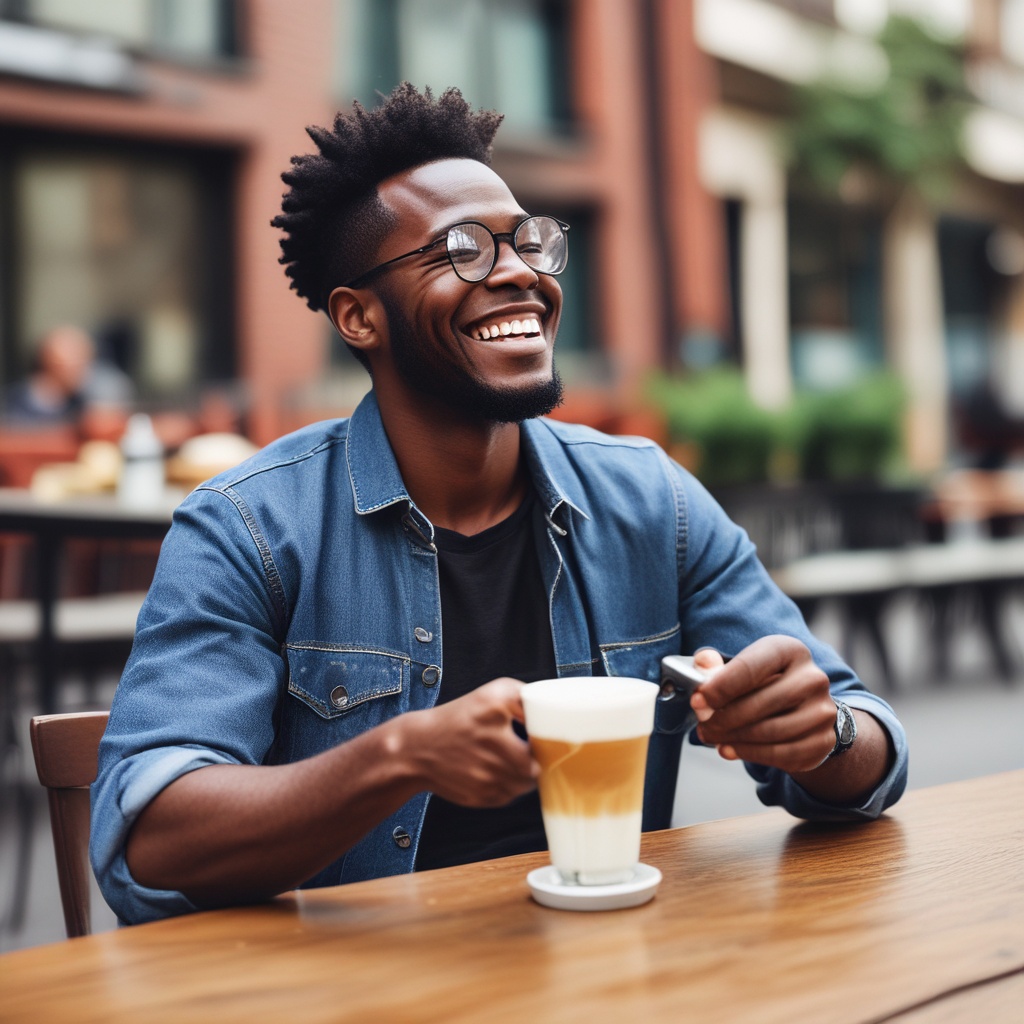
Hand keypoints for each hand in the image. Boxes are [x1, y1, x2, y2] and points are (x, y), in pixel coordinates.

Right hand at [403, 677, 538, 806]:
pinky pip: (510, 796)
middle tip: (530, 751)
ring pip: (526, 783)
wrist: (418, 748)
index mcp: (493, 708)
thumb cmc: (460, 719)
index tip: (546, 736)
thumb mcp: (492, 694)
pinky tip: (496, 772)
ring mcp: (485, 772)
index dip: (547, 736)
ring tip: (511, 761)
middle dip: (536, 759)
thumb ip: (525, 698)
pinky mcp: (481, 795)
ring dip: (524, 775)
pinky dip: (509, 786)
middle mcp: (490, 740)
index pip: (539, 727)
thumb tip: (554, 712)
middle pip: (536, 762)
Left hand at [689, 636, 835, 773]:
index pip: (750, 668)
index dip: (720, 686)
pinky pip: (781, 753)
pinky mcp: (822, 741)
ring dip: (734, 738)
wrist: (804, 710)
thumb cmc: (764, 684)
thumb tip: (703, 663)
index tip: (698, 700)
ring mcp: (822, 711)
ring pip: (770, 731)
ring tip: (711, 737)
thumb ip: (717, 666)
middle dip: (724, 717)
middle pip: (761, 703)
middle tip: (702, 725)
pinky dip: (750, 754)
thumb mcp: (741, 668)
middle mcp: (812, 678)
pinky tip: (729, 750)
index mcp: (790, 650)